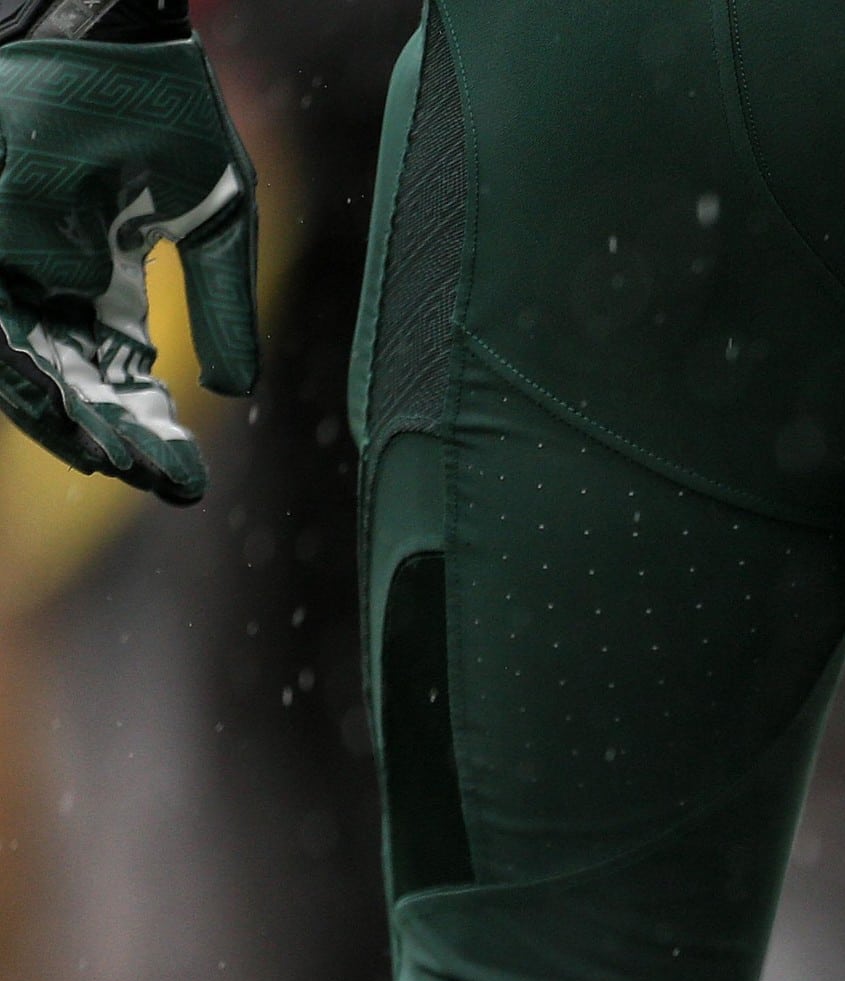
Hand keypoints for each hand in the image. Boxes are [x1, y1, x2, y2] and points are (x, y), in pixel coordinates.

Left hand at [0, 30, 257, 503]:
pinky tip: (61, 393)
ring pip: (19, 355)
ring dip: (60, 409)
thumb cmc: (163, 107)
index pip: (118, 376)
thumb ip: (221, 302)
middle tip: (142, 477)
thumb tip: (232, 390)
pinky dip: (23, 358)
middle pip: (64, 379)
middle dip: (103, 434)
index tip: (182, 481)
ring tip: (106, 454)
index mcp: (103, 285)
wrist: (106, 27)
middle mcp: (46, 281)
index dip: (148, 432)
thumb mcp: (217, 216)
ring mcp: (8, 257)